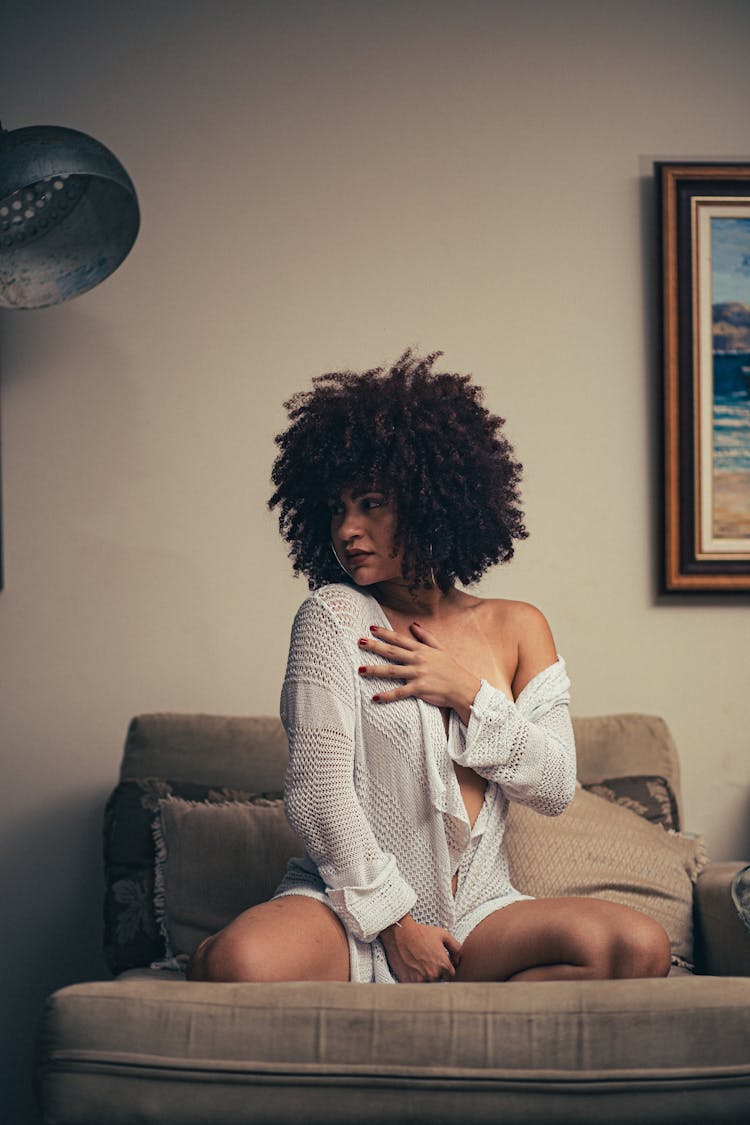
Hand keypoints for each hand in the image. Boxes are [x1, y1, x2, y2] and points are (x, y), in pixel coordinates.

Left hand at [358, 623, 480, 722]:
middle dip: (374, 646)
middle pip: (392, 651)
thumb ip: (426, 637)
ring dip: (374, 670)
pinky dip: (387, 695)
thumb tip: (414, 624)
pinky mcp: (419, 689)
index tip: (371, 628)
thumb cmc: (452, 669)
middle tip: (359, 642)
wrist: (463, 687)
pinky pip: (399, 692)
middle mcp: (417, 660)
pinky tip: (374, 698)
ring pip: (392, 671)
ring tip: (360, 669)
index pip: (399, 639)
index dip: (384, 633)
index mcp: (421, 650)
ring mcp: (418, 674)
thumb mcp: (440, 649)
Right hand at [380, 914, 461, 981]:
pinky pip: (415, 987)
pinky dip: (414, 981)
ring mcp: (420, 979)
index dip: (445, 970)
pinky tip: (412, 970)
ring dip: (425, 980)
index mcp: (443, 965)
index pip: (450, 976)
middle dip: (436, 975)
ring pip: (428, 985)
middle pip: (439, 982)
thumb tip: (458, 962)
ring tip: (419, 967)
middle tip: (428, 964)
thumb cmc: (421, 932)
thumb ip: (456, 948)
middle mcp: (433, 974)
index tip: (439, 965)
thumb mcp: (443, 935)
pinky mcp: (408, 981)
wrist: (400, 933)